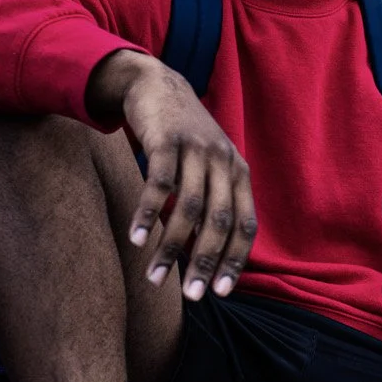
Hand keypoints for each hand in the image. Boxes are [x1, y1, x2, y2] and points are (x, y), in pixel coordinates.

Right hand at [86, 49, 257, 299]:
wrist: (156, 84)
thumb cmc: (183, 138)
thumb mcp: (209, 166)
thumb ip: (214, 202)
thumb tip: (209, 256)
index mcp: (239, 173)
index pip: (245, 225)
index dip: (235, 260)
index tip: (221, 292)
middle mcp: (223, 162)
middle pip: (219, 222)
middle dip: (205, 263)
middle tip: (192, 297)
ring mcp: (196, 150)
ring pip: (189, 208)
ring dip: (171, 247)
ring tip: (154, 277)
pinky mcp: (166, 140)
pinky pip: (159, 184)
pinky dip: (148, 214)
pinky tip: (137, 239)